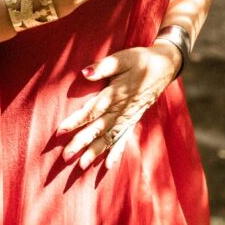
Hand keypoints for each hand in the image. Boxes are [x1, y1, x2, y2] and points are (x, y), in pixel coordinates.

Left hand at [56, 41, 181, 170]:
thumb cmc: (140, 60)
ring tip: (81, 166)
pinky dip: (116, 152)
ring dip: (95, 151)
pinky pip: (124, 138)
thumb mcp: (122, 58)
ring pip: (109, 137)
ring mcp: (128, 117)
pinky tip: (108, 166)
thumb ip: (104, 66)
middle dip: (81, 143)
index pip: (92, 110)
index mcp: (116, 94)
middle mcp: (121, 109)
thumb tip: (85, 73)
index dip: (76, 120)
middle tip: (65, 157)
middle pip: (98, 129)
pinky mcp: (133, 119)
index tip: (60, 131)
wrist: (164, 67)